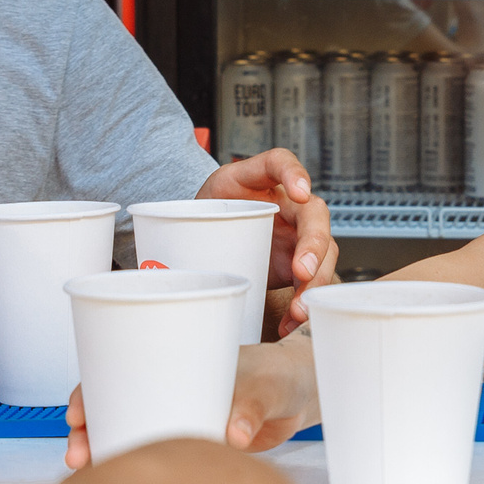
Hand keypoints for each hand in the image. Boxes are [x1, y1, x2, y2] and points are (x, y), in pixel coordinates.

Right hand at [65, 337, 318, 469]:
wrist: (304, 394)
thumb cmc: (282, 374)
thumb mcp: (267, 384)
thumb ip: (252, 406)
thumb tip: (234, 433)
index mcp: (176, 361)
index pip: (118, 371)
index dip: (89, 391)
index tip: (76, 414)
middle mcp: (171, 388)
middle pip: (112, 406)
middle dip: (87, 431)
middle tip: (78, 457)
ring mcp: (180, 416)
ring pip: (131, 433)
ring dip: (107, 453)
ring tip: (91, 475)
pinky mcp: (194, 444)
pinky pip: (157, 454)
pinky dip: (139, 468)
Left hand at [199, 149, 338, 330]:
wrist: (211, 237)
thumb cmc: (206, 216)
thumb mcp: (196, 208)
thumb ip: (191, 221)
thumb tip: (160, 258)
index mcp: (260, 179)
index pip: (280, 162)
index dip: (294, 173)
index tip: (300, 192)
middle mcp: (288, 203)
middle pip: (314, 215)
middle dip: (314, 244)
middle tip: (303, 272)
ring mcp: (298, 233)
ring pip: (323, 251)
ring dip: (315, 281)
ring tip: (299, 310)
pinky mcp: (298, 262)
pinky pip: (311, 280)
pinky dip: (303, 302)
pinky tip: (290, 321)